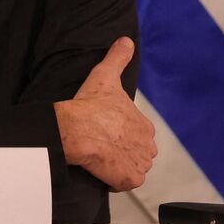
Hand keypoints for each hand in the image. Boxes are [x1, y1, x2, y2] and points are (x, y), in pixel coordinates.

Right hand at [53, 37, 155, 190]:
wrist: (76, 130)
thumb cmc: (89, 105)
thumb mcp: (105, 77)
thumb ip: (118, 58)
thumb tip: (126, 40)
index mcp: (144, 125)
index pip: (135, 134)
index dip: (118, 133)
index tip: (102, 131)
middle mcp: (147, 146)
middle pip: (135, 153)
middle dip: (120, 151)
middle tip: (98, 145)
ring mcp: (139, 164)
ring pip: (129, 168)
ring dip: (116, 166)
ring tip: (96, 158)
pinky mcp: (129, 180)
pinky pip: (123, 183)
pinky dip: (113, 181)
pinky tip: (98, 171)